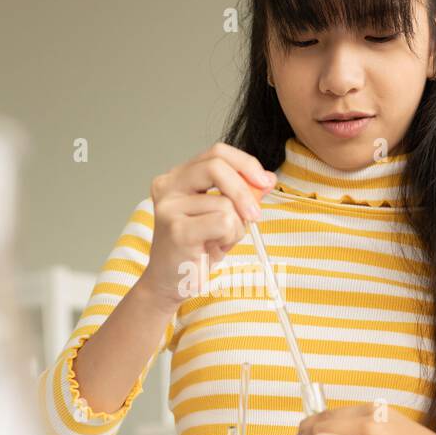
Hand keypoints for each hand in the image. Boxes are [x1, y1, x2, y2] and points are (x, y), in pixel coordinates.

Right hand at [135, 142, 275, 309]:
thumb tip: (267, 179)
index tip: (264, 181)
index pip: (216, 153)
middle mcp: (168, 186)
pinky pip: (223, 223)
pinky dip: (229, 238)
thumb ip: (240, 194)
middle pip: (216, 166)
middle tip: (256, 215)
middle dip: (245, 190)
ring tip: (219, 242)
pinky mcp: (177, 230)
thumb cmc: (196, 247)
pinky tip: (214, 249)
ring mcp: (169, 207)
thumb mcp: (220, 214)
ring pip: (225, 203)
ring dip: (235, 227)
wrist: (172, 281)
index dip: (245, 163)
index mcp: (177, 177)